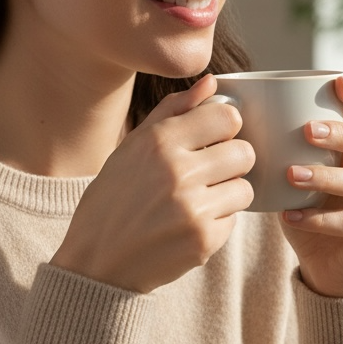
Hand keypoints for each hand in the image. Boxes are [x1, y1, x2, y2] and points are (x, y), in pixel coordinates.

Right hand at [51, 74, 255, 293]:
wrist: (97, 261)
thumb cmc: (113, 198)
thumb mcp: (132, 146)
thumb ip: (174, 110)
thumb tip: (212, 82)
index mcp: (159, 141)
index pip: (228, 116)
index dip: (223, 127)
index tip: (211, 139)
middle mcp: (178, 171)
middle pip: (244, 152)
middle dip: (230, 161)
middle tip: (206, 173)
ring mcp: (193, 208)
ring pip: (244, 188)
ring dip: (227, 193)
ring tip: (198, 200)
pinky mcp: (203, 240)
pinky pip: (234, 220)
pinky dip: (217, 222)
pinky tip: (189, 224)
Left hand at [279, 75, 342, 297]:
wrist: (326, 268)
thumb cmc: (308, 211)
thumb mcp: (295, 176)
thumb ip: (281, 149)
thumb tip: (232, 114)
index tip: (338, 81)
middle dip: (341, 134)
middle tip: (307, 131)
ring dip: (326, 176)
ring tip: (290, 174)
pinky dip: (320, 219)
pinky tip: (291, 216)